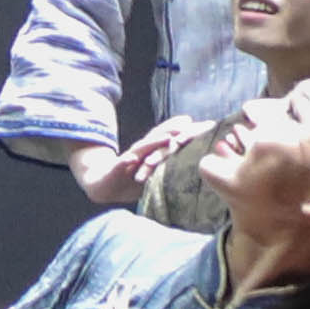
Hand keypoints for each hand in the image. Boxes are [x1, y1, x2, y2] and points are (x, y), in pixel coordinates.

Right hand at [75, 122, 204, 210]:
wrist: (104, 184)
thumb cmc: (133, 178)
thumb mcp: (156, 172)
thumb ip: (172, 165)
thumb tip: (197, 167)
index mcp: (152, 150)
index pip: (170, 137)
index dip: (187, 130)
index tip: (205, 124)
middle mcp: (141, 150)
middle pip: (158, 136)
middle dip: (173, 129)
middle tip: (189, 124)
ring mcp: (129, 157)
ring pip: (142, 148)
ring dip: (154, 142)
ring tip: (167, 138)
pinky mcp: (116, 168)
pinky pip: (121, 164)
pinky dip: (127, 161)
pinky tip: (132, 159)